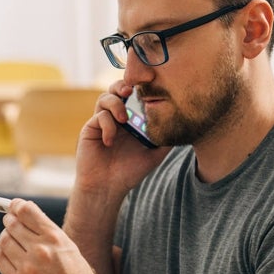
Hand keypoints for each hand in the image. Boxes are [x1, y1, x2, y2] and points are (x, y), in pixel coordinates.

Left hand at [0, 199, 112, 273]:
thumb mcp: (69, 248)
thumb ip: (46, 231)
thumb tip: (21, 213)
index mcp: (56, 239)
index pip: (26, 211)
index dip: (17, 205)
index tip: (13, 205)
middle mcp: (40, 251)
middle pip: (13, 225)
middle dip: (10, 220)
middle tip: (10, 220)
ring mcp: (27, 269)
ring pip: (4, 241)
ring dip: (5, 236)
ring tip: (10, 237)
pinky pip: (0, 258)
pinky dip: (0, 250)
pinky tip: (5, 250)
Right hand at [75, 80, 169, 196]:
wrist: (107, 188)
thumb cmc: (129, 172)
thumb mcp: (154, 154)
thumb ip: (165, 138)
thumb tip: (183, 123)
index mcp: (131, 121)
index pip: (134, 96)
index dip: (139, 87)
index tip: (148, 86)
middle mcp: (116, 119)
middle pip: (116, 90)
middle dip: (123, 85)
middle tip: (130, 91)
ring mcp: (102, 123)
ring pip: (104, 98)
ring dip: (115, 104)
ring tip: (123, 119)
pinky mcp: (90, 129)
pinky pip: (99, 117)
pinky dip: (107, 126)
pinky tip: (110, 142)